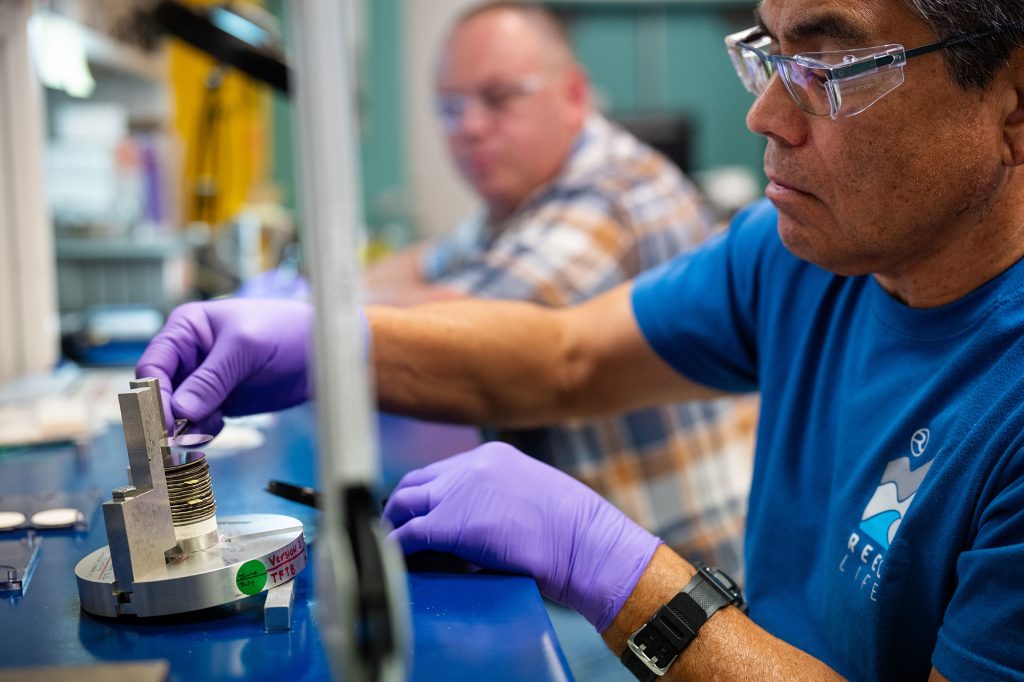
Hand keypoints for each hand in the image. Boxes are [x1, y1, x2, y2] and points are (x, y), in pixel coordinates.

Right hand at [136, 298, 314, 434]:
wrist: (321, 352)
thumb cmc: (286, 331)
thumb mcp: (246, 347)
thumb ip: (212, 379)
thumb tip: (180, 412)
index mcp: (186, 329)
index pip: (153, 365)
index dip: (154, 394)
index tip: (165, 421)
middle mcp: (189, 355)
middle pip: (159, 392)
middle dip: (167, 416)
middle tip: (180, 436)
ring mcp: (203, 381)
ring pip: (176, 413)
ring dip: (186, 426)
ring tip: (213, 424)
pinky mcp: (219, 401)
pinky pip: (197, 423)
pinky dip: (203, 430)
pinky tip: (220, 425)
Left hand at [383, 442, 661, 631]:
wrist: (585, 543)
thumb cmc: (574, 531)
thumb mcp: (535, 496)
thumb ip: (502, 498)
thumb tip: (483, 523)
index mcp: (493, 456)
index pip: (444, 470)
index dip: (428, 494)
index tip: (421, 513)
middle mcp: (471, 466)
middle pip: (417, 481)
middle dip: (402, 505)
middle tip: (395, 528)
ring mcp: (457, 492)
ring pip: (404, 502)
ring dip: (393, 524)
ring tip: (388, 546)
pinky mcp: (448, 524)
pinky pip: (407, 534)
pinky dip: (395, 547)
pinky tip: (393, 561)